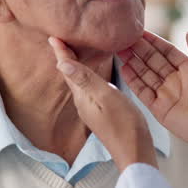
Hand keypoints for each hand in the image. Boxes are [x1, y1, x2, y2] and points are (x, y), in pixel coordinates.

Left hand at [49, 37, 157, 171]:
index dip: (62, 52)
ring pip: (79, 82)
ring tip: (73, 53)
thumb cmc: (123, 123)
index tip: (53, 36)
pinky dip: (87, 77)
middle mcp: (83, 102)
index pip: (68, 69)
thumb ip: (85, 79)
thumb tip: (61, 63)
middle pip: (71, 75)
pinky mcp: (101, 113)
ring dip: (75, 67)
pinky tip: (92, 75)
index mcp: (82, 96)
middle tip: (60, 41)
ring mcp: (92, 109)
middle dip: (65, 57)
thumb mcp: (105, 96)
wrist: (134, 151)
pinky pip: (89, 89)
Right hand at [117, 32, 187, 181]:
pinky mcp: (159, 109)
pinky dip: (133, 81)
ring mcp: (166, 94)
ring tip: (120, 49)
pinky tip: (124, 68)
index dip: (154, 42)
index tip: (141, 32)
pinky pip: (143, 92)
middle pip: (153, 62)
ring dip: (133, 62)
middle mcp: (176, 81)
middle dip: (139, 50)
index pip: (168, 52)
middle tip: (124, 38)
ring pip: (145, 75)